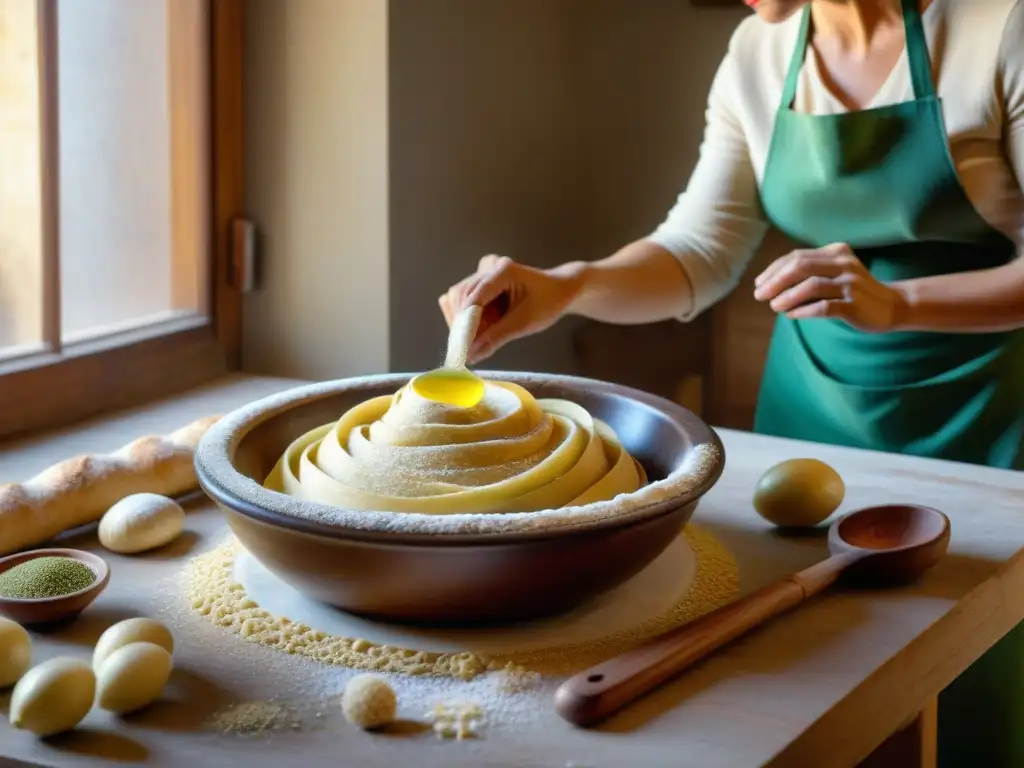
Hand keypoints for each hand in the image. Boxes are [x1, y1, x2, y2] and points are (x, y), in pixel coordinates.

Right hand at [439, 255, 580, 363]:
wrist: (560, 289)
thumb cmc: (548, 303)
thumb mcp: (525, 323)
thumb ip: (497, 337)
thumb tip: (472, 356)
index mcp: (502, 271)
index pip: (474, 298)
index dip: (465, 324)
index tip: (462, 348)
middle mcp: (488, 266)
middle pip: (460, 296)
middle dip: (461, 324)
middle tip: (467, 350)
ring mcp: (483, 271)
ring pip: (457, 297)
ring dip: (462, 321)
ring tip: (475, 340)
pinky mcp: (480, 280)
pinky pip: (463, 297)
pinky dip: (465, 316)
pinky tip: (475, 329)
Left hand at [753, 243, 908, 332]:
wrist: (892, 306)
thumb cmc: (854, 290)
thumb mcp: (834, 273)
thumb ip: (808, 272)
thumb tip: (769, 284)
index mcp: (836, 252)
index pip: (797, 257)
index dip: (773, 270)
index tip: (759, 284)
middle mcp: (843, 263)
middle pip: (801, 266)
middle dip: (775, 281)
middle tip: (759, 295)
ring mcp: (851, 284)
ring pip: (811, 286)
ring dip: (787, 297)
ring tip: (774, 306)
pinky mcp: (855, 304)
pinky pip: (823, 307)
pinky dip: (803, 311)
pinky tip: (791, 316)